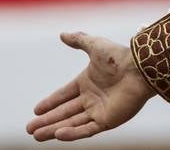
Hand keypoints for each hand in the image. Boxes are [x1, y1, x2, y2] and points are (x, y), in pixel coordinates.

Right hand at [26, 31, 155, 141]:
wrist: (140, 69)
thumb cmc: (120, 57)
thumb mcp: (96, 46)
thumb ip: (80, 40)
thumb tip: (62, 34)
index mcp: (88, 82)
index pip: (64, 95)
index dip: (50, 102)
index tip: (36, 110)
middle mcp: (92, 98)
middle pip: (64, 112)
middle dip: (46, 121)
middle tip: (29, 129)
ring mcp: (99, 110)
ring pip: (71, 123)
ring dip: (53, 129)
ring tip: (36, 135)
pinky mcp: (107, 120)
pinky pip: (86, 129)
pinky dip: (72, 133)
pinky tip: (57, 134)